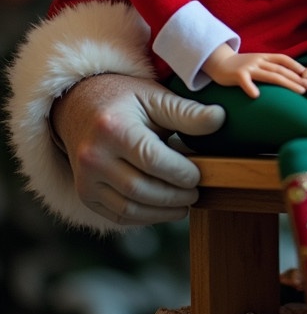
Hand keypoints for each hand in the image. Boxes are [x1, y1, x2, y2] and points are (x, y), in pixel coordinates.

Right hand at [50, 73, 225, 225]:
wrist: (80, 106)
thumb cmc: (124, 99)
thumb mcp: (154, 96)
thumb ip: (186, 112)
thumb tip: (220, 120)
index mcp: (113, 128)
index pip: (152, 160)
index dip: (180, 172)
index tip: (199, 174)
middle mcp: (93, 156)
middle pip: (141, 188)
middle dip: (174, 195)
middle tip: (196, 191)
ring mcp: (85, 178)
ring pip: (130, 208)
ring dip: (162, 211)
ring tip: (184, 203)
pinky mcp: (85, 194)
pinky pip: (118, 215)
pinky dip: (145, 217)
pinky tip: (163, 208)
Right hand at [203, 44, 306, 97]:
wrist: (218, 62)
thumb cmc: (241, 66)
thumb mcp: (257, 63)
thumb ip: (269, 67)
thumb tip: (286, 76)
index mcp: (264, 57)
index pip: (283, 59)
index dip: (296, 66)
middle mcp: (259, 60)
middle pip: (281, 70)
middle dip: (296, 78)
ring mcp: (248, 67)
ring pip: (270, 75)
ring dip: (286, 83)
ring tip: (298, 91)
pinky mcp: (237, 75)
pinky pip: (245, 81)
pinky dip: (251, 88)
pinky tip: (256, 95)